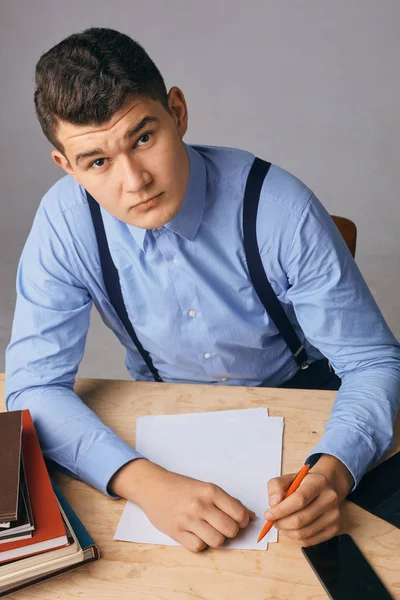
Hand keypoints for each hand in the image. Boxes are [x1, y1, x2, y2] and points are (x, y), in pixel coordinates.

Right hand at [110, 459, 254, 552]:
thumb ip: (228, 502)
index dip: (242, 521)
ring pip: (217, 541)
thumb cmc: (182, 487)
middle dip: (230, 531)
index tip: (238, 521)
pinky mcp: (177, 533)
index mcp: (211, 491)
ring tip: (209, 530)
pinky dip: (201, 544)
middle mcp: (201, 505)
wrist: (153, 487)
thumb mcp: (206, 488)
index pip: (239, 513)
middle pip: (230, 530)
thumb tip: (250, 516)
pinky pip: (199, 547)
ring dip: (216, 538)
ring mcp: (188, 520)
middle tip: (223, 527)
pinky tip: (196, 534)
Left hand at [264, 455, 352, 546]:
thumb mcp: (289, 478)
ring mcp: (334, 516)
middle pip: (300, 519)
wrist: (328, 487)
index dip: (281, 510)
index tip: (268, 514)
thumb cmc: (305, 483)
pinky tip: (291, 528)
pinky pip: (309, 541)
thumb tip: (273, 504)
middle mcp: (330, 499)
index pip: (299, 500)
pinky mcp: (334, 529)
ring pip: (303, 533)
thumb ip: (276, 486)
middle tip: (272, 521)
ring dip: (286, 531)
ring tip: (281, 523)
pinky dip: (295, 537)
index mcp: (318, 482)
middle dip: (281, 523)